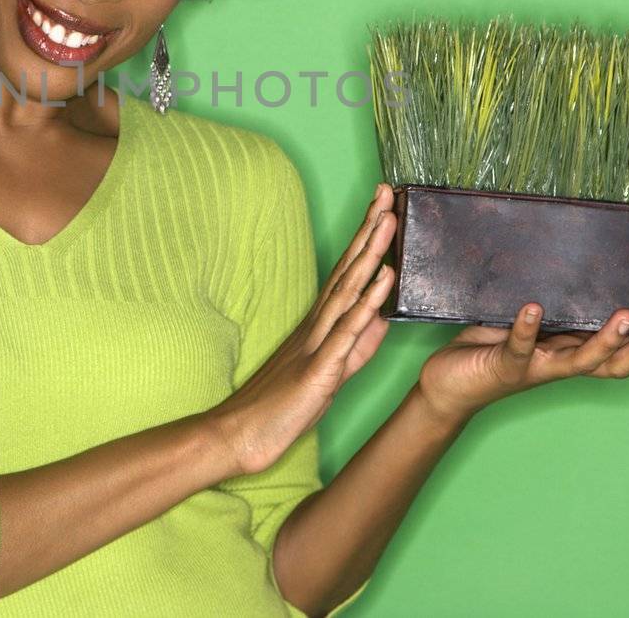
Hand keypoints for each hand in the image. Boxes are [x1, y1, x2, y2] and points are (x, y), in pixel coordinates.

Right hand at [207, 183, 397, 476]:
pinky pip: (348, 332)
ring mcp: (318, 343)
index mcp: (320, 325)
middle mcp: (318, 325)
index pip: (348, 272)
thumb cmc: (279, 407)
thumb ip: (356, 345)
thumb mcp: (330, 372)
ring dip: (371, 253)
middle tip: (388, 192)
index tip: (384, 206)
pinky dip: (368, 303)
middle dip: (371, 230)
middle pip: (349, 269)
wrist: (238, 436)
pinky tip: (384, 278)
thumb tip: (383, 319)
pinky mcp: (319, 369)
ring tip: (389, 218)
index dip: (367, 239)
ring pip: (349, 290)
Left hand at [415, 301, 628, 421]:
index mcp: (576, 352)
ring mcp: (536, 367)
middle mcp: (563, 364)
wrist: (448, 384)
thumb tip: (587, 266)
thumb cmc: (493, 346)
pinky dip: (528, 328)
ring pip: (579, 361)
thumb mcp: (536, 323)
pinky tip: (534, 309)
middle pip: (615, 363)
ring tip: (623, 317)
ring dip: (604, 341)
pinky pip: (519, 346)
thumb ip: (560, 304)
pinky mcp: (504, 365)